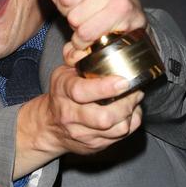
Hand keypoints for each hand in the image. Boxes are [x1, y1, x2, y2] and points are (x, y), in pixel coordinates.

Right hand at [17, 65, 143, 165]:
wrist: (50, 126)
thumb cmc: (63, 93)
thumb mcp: (64, 72)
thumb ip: (79, 58)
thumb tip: (99, 41)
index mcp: (63, 91)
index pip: (81, 92)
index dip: (105, 88)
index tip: (123, 81)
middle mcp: (71, 115)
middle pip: (103, 118)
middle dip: (126, 104)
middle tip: (135, 90)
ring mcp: (83, 134)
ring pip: (117, 129)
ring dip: (131, 113)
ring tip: (134, 99)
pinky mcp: (95, 145)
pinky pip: (121, 136)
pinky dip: (131, 122)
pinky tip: (129, 112)